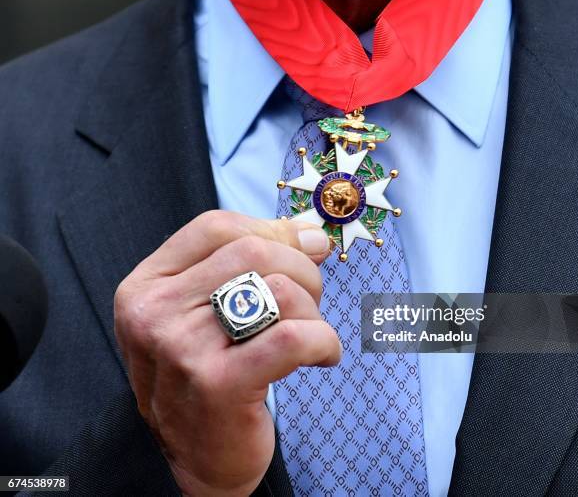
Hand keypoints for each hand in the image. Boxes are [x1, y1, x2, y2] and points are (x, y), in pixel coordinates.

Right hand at [114, 211, 340, 495]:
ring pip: (278, 290)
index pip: (216, 227)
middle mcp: (154, 313)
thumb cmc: (206, 374)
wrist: (195, 457)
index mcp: (145, 286)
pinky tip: (323, 354)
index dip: (271, 229)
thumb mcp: (204, 313)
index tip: (305, 244)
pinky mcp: (219, 385)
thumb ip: (245, 267)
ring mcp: (182, 348)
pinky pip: (294, 337)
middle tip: (312, 297)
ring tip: (309, 333)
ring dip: (313, 309)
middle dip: (301, 268)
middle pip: (252, 251)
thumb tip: (311, 234)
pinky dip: (323, 340)